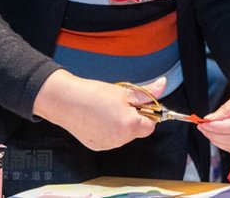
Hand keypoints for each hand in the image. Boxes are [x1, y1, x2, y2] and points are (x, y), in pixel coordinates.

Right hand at [34, 70, 163, 150]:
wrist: (66, 101)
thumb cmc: (94, 94)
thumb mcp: (124, 91)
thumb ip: (147, 92)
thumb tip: (163, 84)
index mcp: (130, 126)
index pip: (151, 125)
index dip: (147, 113)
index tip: (138, 104)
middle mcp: (121, 140)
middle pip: (137, 130)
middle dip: (132, 117)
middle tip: (119, 103)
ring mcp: (108, 145)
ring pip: (124, 134)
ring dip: (120, 123)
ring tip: (106, 109)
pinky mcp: (97, 146)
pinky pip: (111, 138)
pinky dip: (108, 129)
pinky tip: (97, 118)